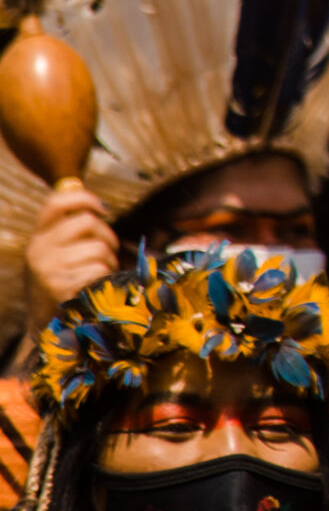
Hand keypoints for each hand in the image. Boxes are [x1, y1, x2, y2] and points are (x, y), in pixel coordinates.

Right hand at [26, 181, 118, 315]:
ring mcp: (48, 269)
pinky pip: (99, 270)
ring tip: (98, 272)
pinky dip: (105, 277)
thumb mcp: (54, 252)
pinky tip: (95, 286)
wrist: (44, 326)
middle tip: (107, 251)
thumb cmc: (59, 282)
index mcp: (38, 237)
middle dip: (107, 236)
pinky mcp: (60, 288)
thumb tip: (75, 183)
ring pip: (99, 248)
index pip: (57, 202)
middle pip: (88, 222)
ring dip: (108, 261)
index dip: (85, 198)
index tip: (102, 209)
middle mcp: (39, 250)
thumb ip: (65, 225)